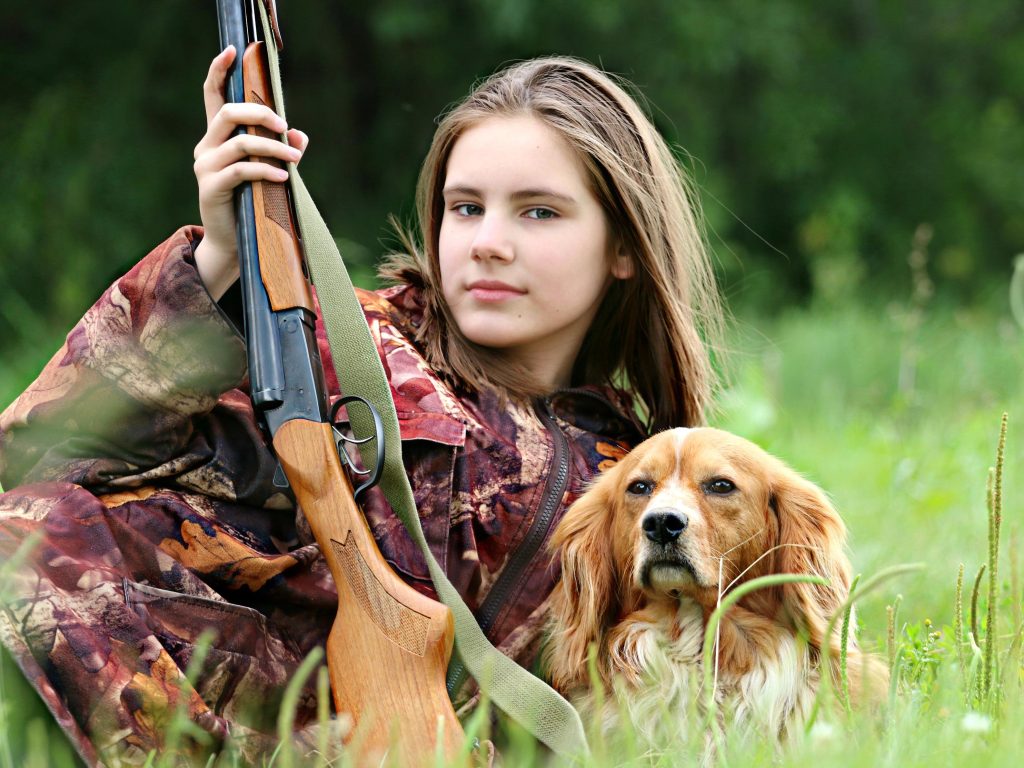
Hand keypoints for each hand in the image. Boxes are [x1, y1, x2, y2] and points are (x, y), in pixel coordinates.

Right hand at [192, 45, 308, 299]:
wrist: (236, 244)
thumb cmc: (254, 203)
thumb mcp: (270, 173)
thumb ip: (283, 151)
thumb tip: (300, 136)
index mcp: (217, 138)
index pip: (212, 96)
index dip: (218, 71)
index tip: (232, 51)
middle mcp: (206, 148)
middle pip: (228, 113)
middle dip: (259, 113)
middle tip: (285, 126)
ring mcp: (205, 167)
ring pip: (239, 142)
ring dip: (272, 148)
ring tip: (294, 159)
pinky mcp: (211, 187)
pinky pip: (241, 171)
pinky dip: (266, 172)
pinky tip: (284, 178)